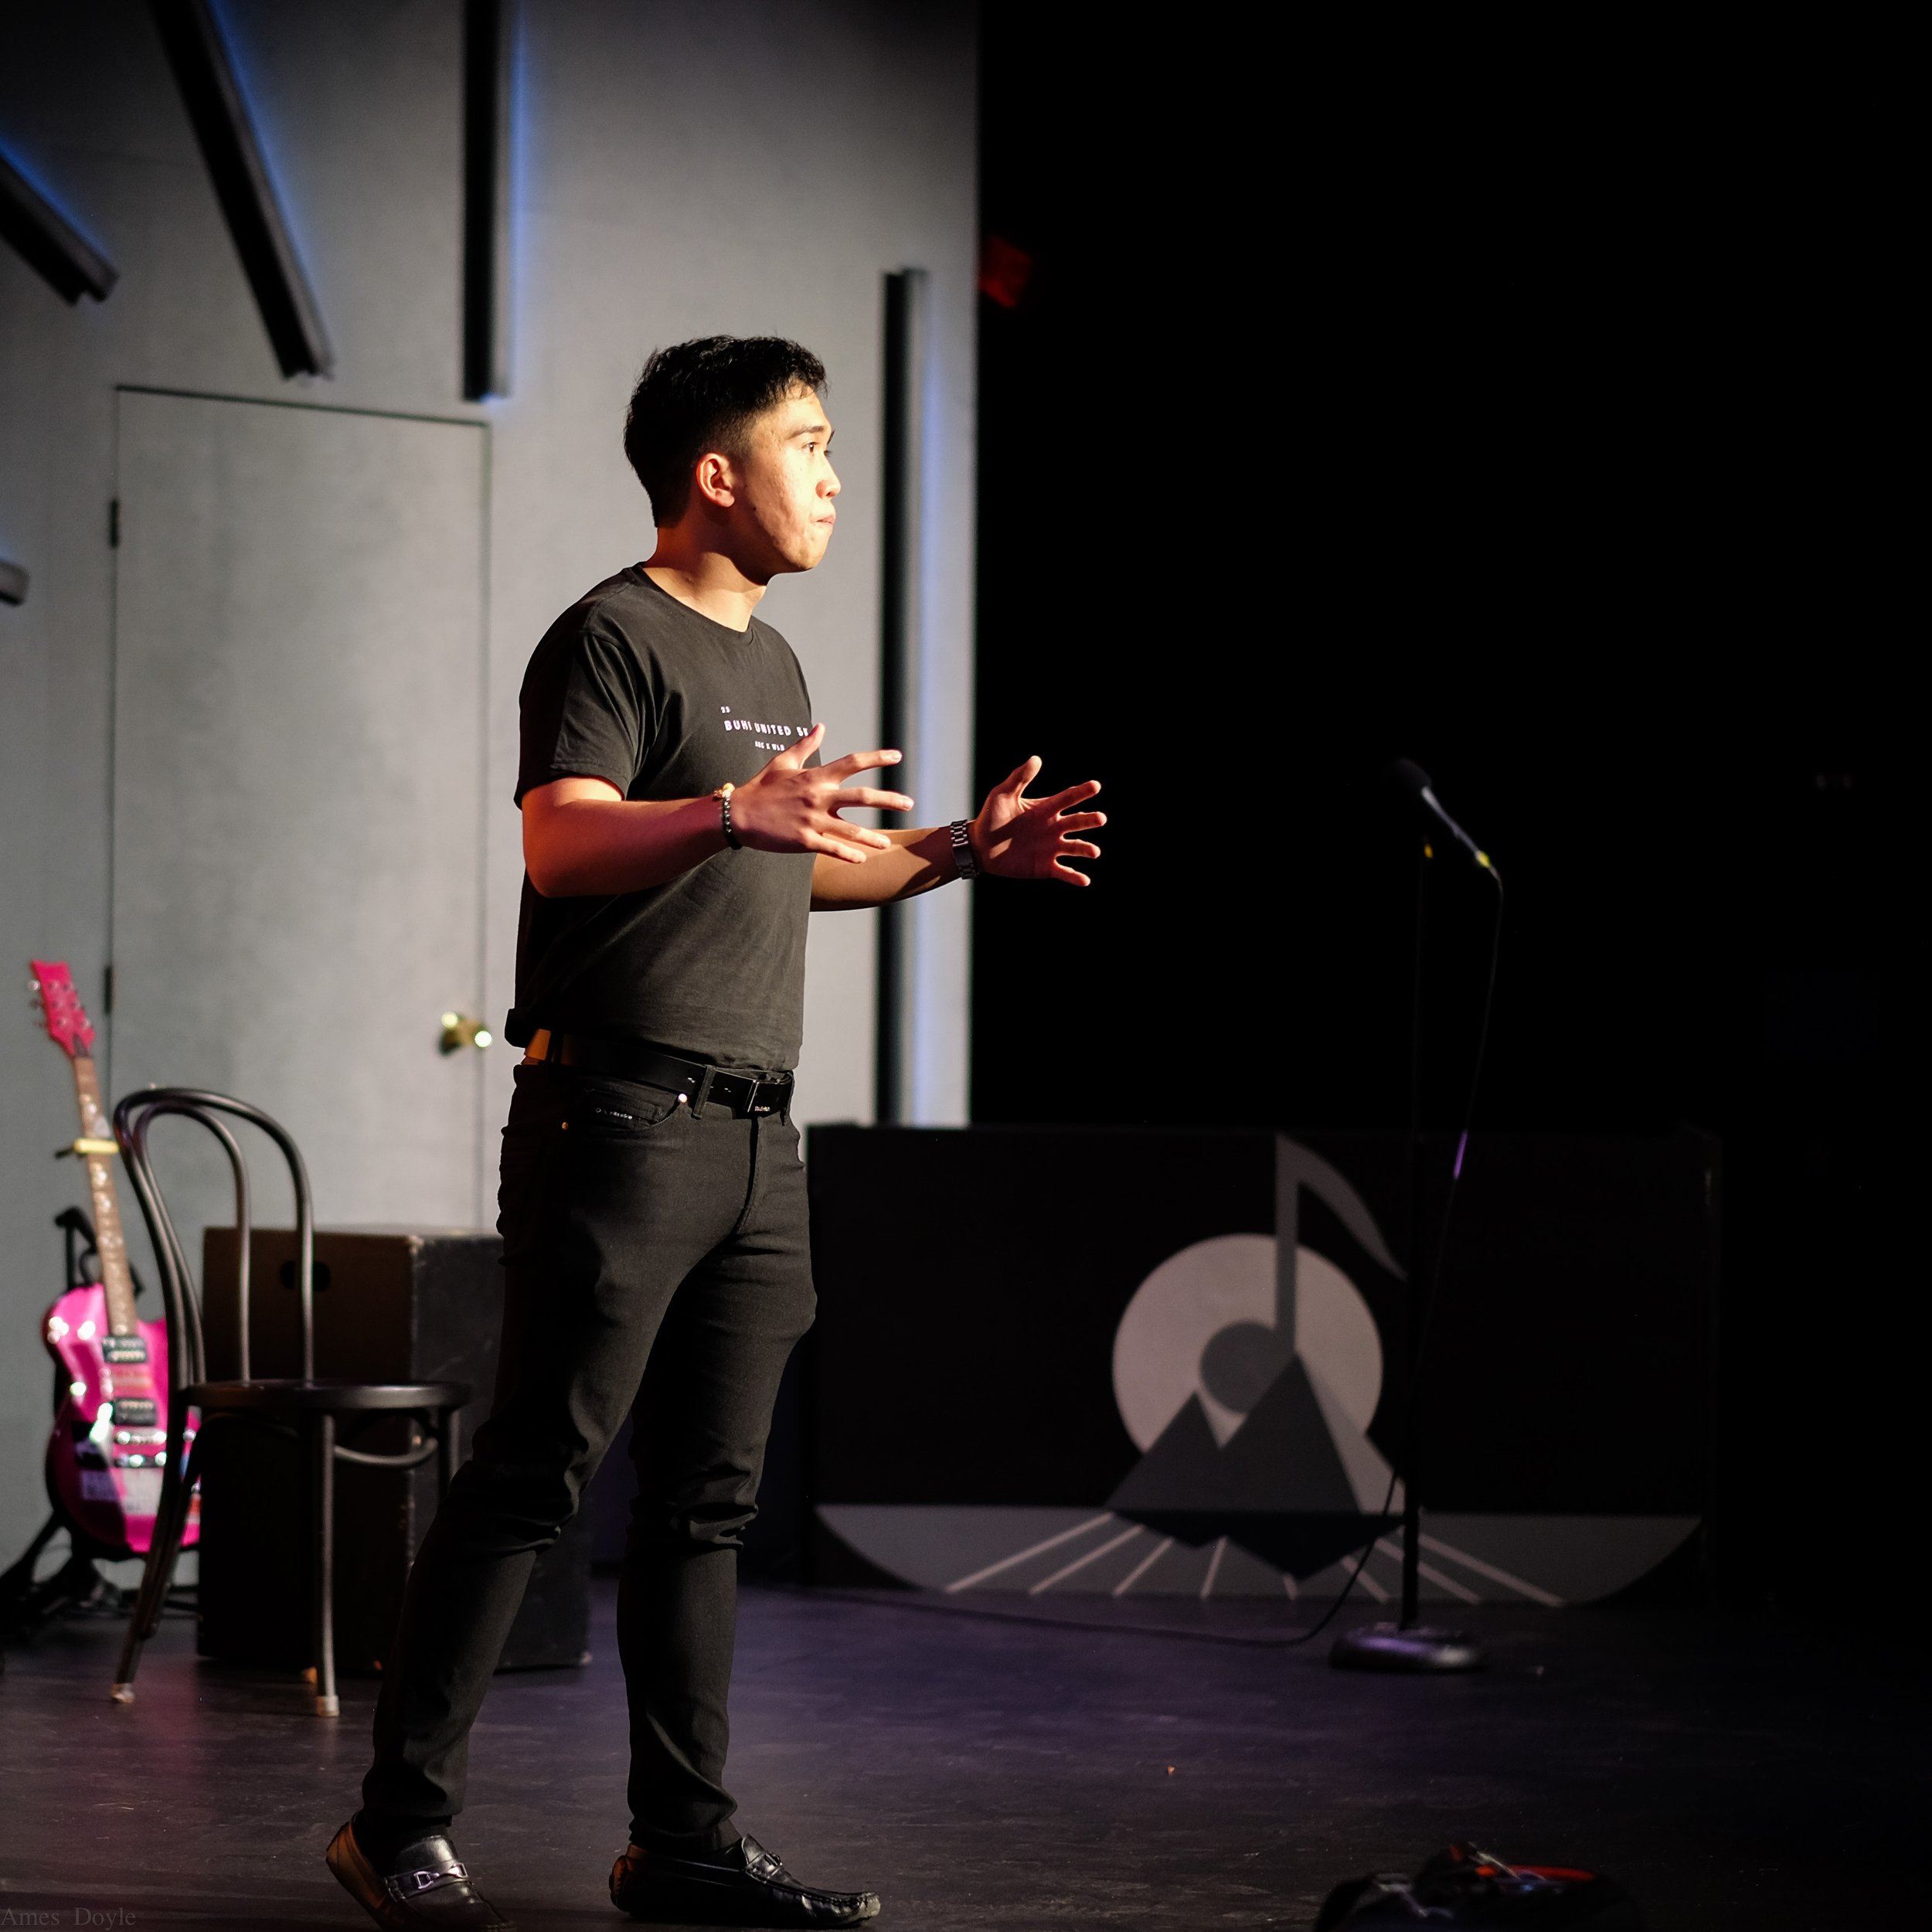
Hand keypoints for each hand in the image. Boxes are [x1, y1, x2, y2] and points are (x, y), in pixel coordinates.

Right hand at [730, 724, 914, 864]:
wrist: (739, 815)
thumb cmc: (761, 788)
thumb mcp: (783, 762)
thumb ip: (805, 745)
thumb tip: (820, 726)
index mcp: (815, 777)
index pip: (851, 763)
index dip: (876, 758)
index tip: (897, 757)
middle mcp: (817, 797)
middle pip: (862, 796)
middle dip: (888, 800)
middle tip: (909, 803)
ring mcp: (812, 819)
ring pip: (851, 830)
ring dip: (872, 838)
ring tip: (887, 844)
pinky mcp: (804, 840)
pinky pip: (831, 849)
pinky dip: (848, 855)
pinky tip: (861, 859)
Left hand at [972, 757, 1103, 884]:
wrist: (979, 847)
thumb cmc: (990, 817)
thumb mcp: (1002, 794)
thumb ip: (1019, 778)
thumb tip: (1036, 759)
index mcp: (1046, 809)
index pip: (1068, 798)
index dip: (1082, 792)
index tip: (1096, 786)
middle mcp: (1053, 827)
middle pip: (1076, 822)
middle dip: (1089, 821)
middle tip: (1100, 819)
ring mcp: (1051, 848)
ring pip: (1074, 847)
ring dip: (1085, 849)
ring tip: (1094, 852)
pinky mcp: (1045, 867)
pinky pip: (1063, 872)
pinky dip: (1074, 877)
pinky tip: (1084, 880)